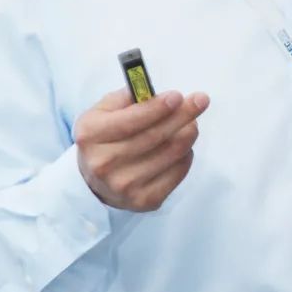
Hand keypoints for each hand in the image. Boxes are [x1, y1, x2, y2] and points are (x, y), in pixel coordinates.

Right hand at [75, 88, 209, 211]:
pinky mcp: (144, 200)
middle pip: (154, 137)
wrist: (95, 181)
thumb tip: (154, 92)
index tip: (178, 96)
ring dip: (187, 134)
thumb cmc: (104, 138)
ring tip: (191, 123)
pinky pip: (178, 172)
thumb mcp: (102, 112)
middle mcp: (104, 163)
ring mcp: (124, 185)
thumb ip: (126, 98)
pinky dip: (186, 155)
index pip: (130, 121)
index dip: (157, 108)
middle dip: (182, 116)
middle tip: (200, 100)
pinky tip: (182, 147)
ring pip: (171, 153)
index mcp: (90, 136)